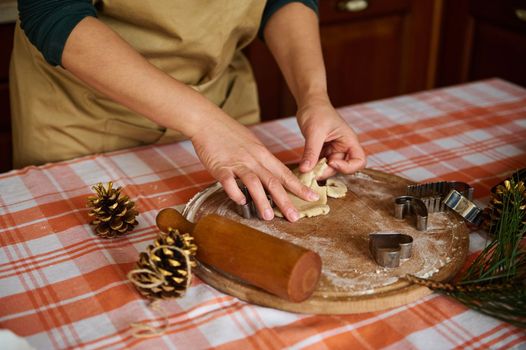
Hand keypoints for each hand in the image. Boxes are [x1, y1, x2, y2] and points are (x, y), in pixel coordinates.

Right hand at [190, 116, 319, 221]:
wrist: (207, 120)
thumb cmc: (228, 133)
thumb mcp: (251, 144)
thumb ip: (260, 160)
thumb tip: (269, 175)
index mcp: (262, 154)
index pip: (285, 173)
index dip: (299, 186)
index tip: (313, 196)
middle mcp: (253, 159)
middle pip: (273, 181)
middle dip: (285, 201)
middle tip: (295, 217)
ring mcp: (237, 163)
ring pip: (254, 182)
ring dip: (262, 200)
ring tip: (268, 217)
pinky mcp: (220, 166)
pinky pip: (229, 181)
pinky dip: (235, 192)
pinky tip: (241, 201)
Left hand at [296, 95, 365, 176]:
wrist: (309, 103)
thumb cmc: (317, 112)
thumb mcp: (314, 132)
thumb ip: (311, 152)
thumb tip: (305, 171)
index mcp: (349, 141)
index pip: (359, 162)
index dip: (347, 167)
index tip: (331, 162)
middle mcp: (344, 148)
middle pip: (341, 168)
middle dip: (327, 172)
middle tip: (310, 173)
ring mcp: (333, 151)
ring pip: (329, 168)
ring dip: (318, 171)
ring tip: (304, 171)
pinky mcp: (324, 152)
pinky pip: (320, 164)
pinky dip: (313, 167)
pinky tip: (304, 167)